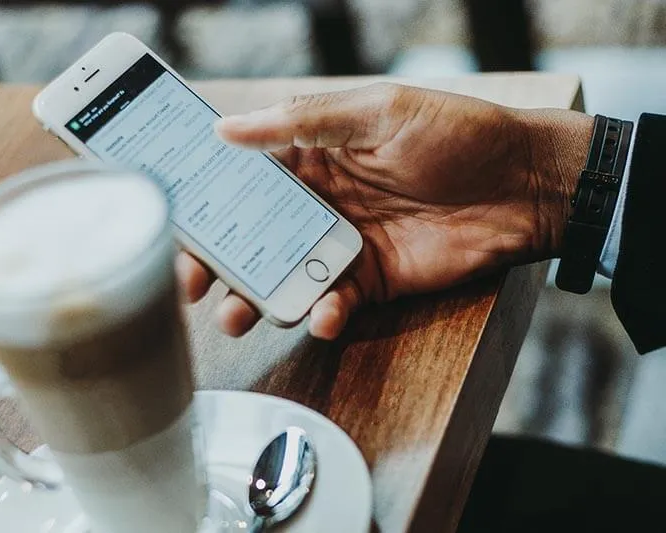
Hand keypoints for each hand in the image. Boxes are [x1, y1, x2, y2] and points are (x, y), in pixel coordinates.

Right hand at [177, 83, 592, 338]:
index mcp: (310, 159)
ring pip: (281, 280)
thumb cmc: (454, 133)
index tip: (173, 222)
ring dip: (254, 300)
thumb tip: (226, 128)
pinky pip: (332, 305)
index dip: (205, 203)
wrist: (522, 186)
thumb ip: (302, 122)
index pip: (242, 182)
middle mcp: (317, 205)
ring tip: (234, 317)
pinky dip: (322, 315)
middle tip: (190, 285)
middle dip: (216, 264)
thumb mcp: (376, 112)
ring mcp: (341, 247)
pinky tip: (323, 314)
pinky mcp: (371, 282)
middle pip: (251, 239)